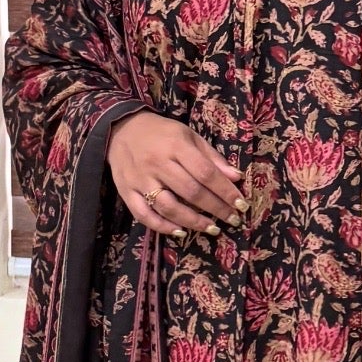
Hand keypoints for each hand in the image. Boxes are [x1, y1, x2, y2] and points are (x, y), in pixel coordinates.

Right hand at [106, 110, 247, 237]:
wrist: (120, 129)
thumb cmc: (161, 133)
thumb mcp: (188, 136)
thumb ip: (211, 157)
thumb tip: (236, 177)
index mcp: (175, 145)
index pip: (205, 172)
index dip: (225, 191)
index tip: (241, 204)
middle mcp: (157, 163)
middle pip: (191, 191)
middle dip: (215, 208)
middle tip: (232, 219)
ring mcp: (140, 179)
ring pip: (169, 206)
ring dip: (193, 221)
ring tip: (212, 229)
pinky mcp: (126, 192)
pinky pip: (144, 215)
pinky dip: (162, 226)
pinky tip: (180, 232)